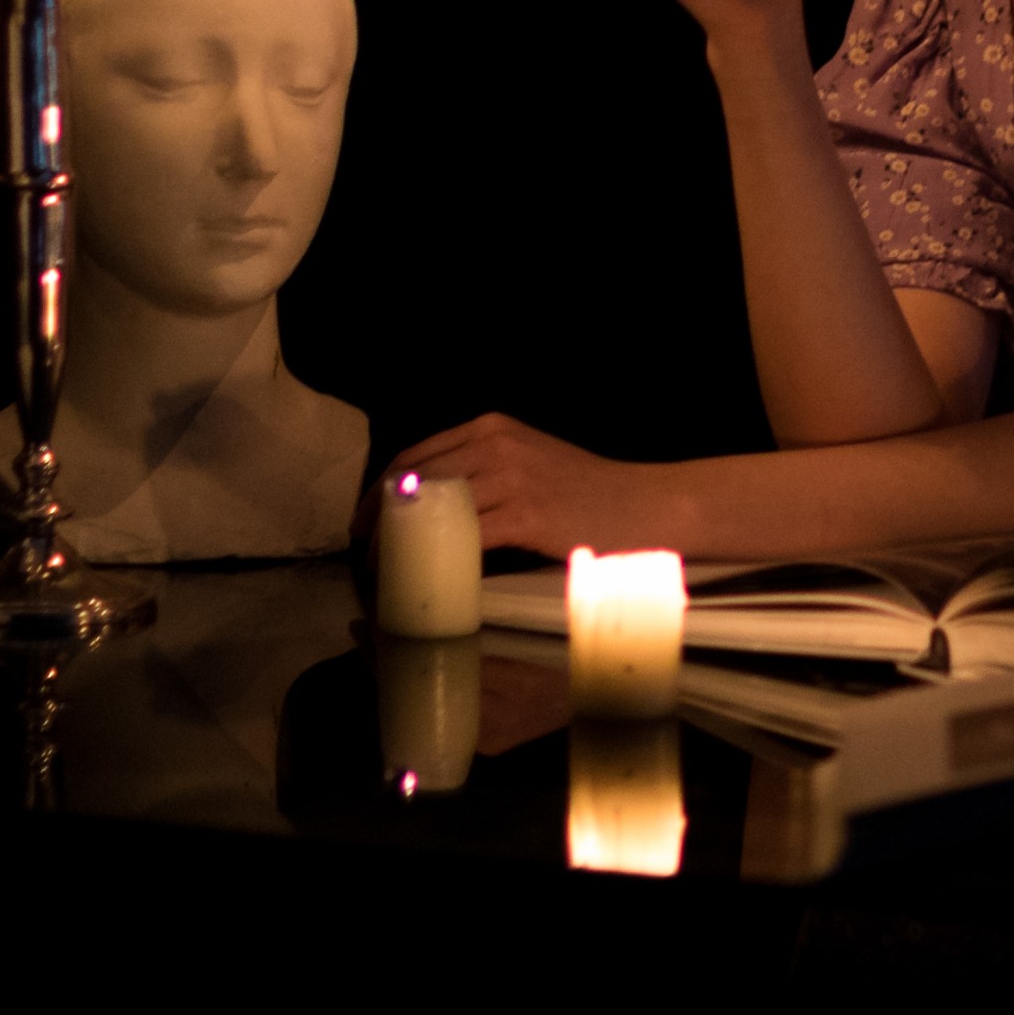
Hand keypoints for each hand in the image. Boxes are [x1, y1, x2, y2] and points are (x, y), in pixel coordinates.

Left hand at [388, 412, 683, 556]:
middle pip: (408, 483)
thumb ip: (484, 474)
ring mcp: (510, 476)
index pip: (410, 459)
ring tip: (384, 583)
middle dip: (374, 526)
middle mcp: (494, 443)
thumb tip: (429, 511)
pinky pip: (460, 539)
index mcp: (490, 428)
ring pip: (428, 512)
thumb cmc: (593, 496)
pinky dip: (433, 564)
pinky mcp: (526, 513)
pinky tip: (422, 586)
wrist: (650, 507)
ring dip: (396, 550)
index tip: (362, 533)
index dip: (375, 499)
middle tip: (363, 565)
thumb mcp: (530, 465)